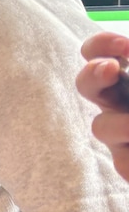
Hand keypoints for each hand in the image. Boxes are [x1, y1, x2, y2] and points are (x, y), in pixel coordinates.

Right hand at [77, 32, 128, 180]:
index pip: (98, 53)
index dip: (102, 45)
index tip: (126, 47)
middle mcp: (121, 104)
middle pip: (87, 84)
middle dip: (93, 74)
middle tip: (110, 69)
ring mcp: (121, 136)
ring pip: (102, 126)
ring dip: (122, 123)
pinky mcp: (128, 165)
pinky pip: (125, 163)